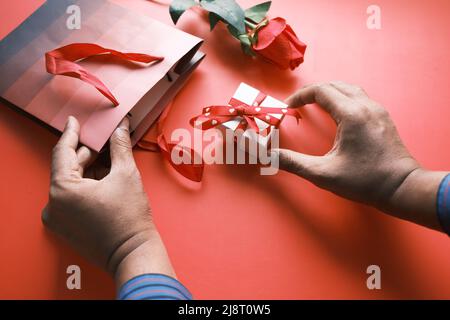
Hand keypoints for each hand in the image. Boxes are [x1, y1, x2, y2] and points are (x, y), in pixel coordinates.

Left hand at [42, 116, 174, 285]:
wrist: (133, 252)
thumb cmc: (129, 219)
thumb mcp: (126, 174)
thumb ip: (119, 146)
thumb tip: (120, 128)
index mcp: (62, 190)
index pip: (62, 152)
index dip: (71, 133)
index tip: (74, 121)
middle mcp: (53, 205)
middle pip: (68, 168)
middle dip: (87, 153)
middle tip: (105, 139)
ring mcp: (57, 218)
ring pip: (71, 183)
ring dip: (89, 170)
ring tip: (110, 161)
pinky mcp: (65, 226)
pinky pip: (72, 197)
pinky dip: (86, 186)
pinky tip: (104, 179)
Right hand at [276, 81, 446, 229]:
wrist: (403, 188)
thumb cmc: (365, 181)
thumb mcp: (324, 174)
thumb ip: (294, 163)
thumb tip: (269, 156)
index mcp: (351, 114)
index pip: (321, 91)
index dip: (301, 96)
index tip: (288, 107)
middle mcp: (366, 106)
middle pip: (335, 85)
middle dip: (313, 92)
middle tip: (298, 105)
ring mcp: (378, 111)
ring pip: (349, 89)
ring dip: (330, 92)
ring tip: (315, 105)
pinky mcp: (384, 118)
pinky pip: (360, 98)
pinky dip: (343, 99)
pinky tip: (338, 114)